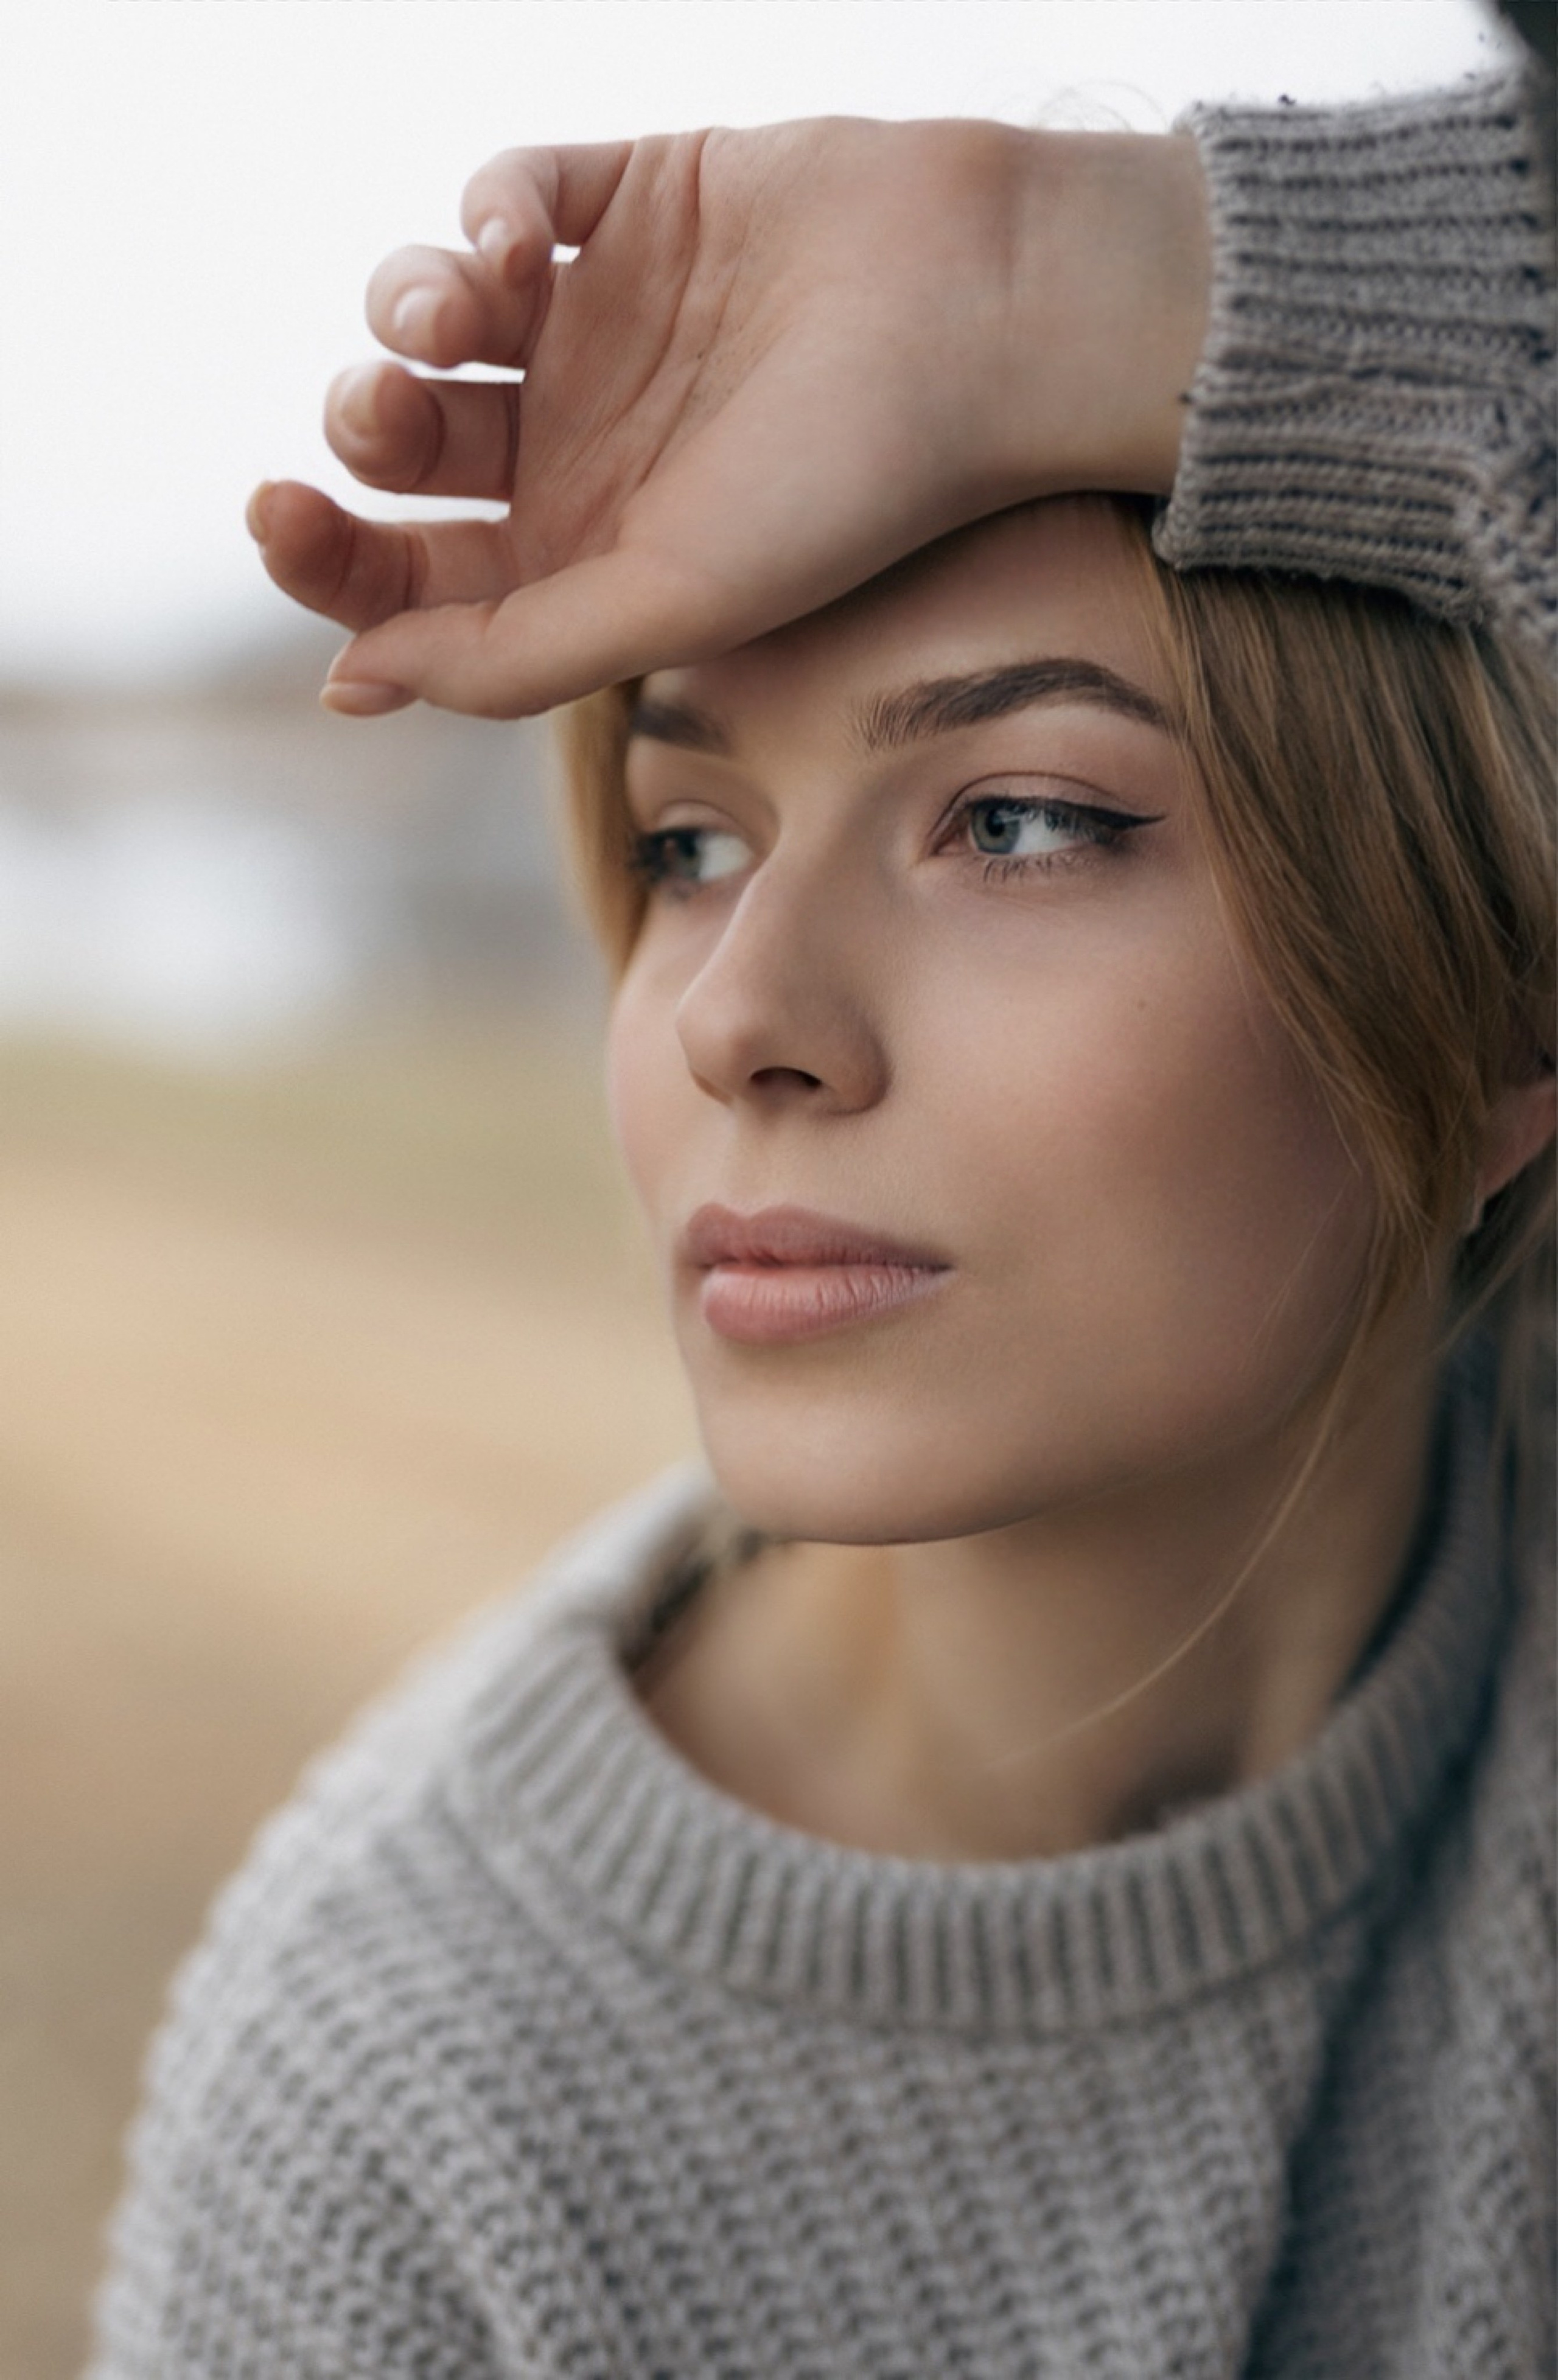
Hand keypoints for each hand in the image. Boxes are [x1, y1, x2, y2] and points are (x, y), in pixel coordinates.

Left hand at [250, 120, 1207, 718]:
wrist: (985, 321)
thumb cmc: (852, 484)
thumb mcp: (674, 603)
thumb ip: (510, 657)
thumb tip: (348, 683)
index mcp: (581, 559)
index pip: (414, 572)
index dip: (328, 554)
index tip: (279, 514)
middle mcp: (577, 448)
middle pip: (401, 448)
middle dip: (361, 426)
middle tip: (383, 412)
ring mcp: (598, 324)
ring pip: (426, 317)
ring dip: (400, 310)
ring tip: (457, 310)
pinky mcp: (629, 202)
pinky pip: (501, 193)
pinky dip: (479, 209)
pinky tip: (511, 240)